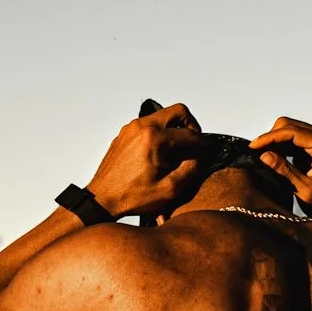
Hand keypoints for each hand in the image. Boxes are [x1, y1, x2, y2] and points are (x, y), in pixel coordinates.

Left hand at [86, 105, 203, 219]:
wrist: (102, 199)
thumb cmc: (132, 196)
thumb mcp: (170, 188)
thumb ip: (191, 169)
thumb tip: (201, 156)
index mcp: (154, 137)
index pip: (189, 133)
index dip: (203, 144)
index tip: (208, 151)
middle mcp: (141, 126)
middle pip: (177, 111)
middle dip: (191, 125)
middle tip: (195, 143)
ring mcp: (131, 128)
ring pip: (162, 116)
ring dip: (174, 129)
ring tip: (177, 151)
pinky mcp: (124, 134)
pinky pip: (148, 125)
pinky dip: (159, 134)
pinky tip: (160, 154)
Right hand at [247, 117, 311, 231]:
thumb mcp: (306, 190)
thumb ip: (285, 171)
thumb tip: (263, 155)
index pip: (291, 131)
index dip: (269, 137)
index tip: (252, 147)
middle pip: (289, 125)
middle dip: (271, 138)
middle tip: (256, 154)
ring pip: (290, 131)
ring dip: (276, 143)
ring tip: (263, 158)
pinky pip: (295, 141)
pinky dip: (282, 148)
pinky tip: (274, 160)